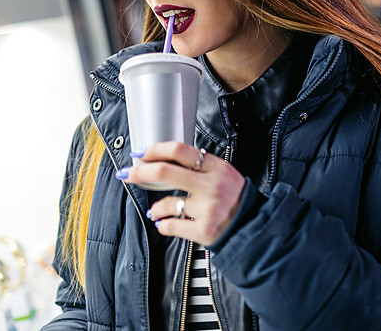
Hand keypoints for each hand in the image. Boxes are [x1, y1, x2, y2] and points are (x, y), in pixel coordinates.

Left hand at [116, 142, 245, 245]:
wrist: (252, 225)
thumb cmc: (235, 198)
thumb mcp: (225, 173)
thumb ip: (200, 165)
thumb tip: (165, 160)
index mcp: (217, 168)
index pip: (180, 151)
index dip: (154, 150)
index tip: (141, 153)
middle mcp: (212, 186)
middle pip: (166, 172)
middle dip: (140, 172)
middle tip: (128, 174)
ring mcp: (208, 209)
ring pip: (166, 203)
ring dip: (156, 207)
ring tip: (157, 210)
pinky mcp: (204, 230)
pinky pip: (170, 225)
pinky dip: (163, 224)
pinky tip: (165, 223)